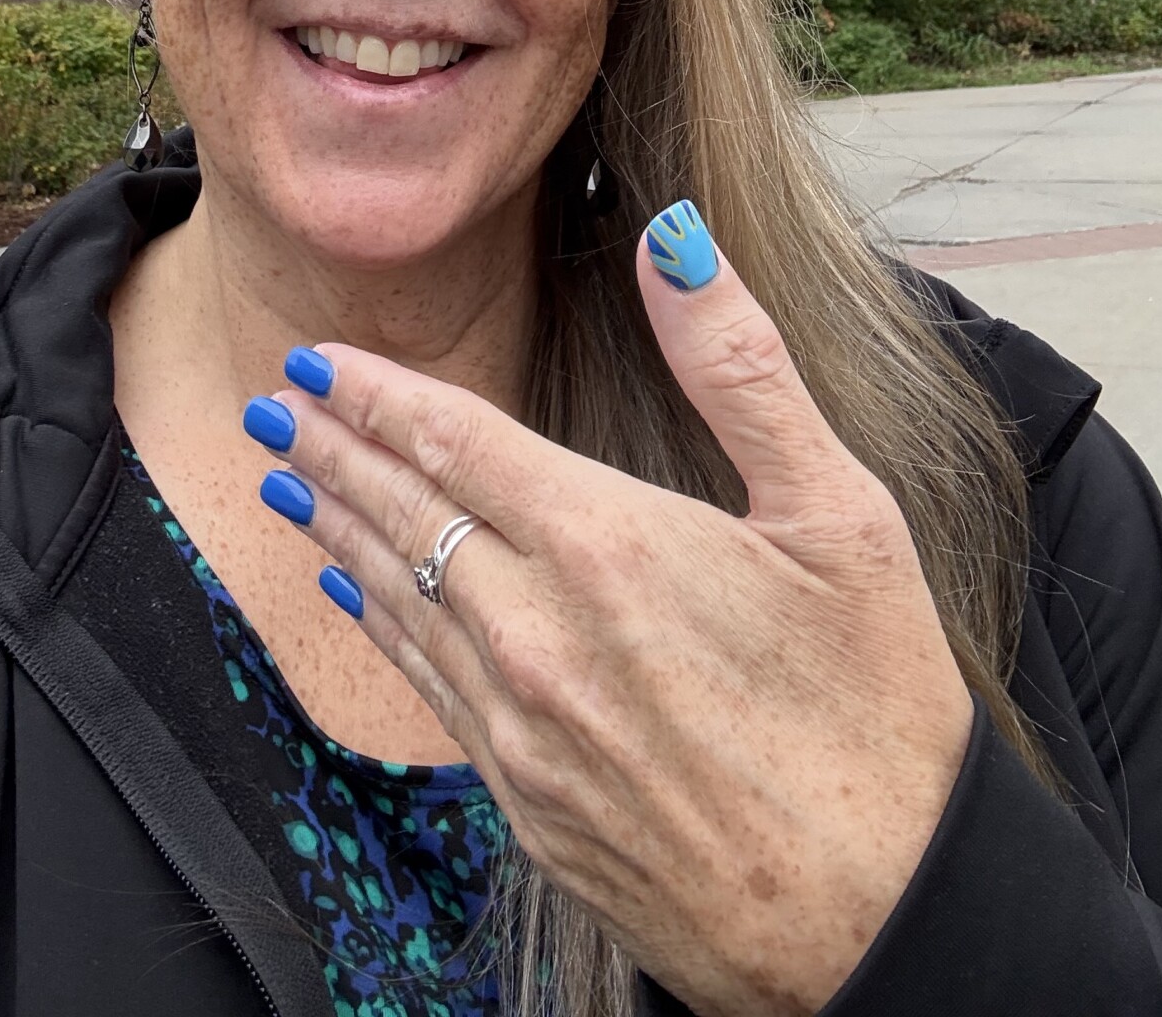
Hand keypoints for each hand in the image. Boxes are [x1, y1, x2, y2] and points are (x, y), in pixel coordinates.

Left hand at [248, 214, 974, 1016]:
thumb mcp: (841, 514)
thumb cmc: (880, 715)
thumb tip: (674, 237)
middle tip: (273, 401)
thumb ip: (739, 368)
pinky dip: (383, 627)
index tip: (319, 357)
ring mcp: (527, 732)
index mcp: (609, 548)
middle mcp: (543, 637)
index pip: (457, 444)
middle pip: (408, 516)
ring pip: (403, 602)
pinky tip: (353, 595)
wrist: (887, 924)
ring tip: (286, 479)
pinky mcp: (531, 810)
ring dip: (339, 530)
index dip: (378, 395)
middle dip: (334, 450)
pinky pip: (430, 692)